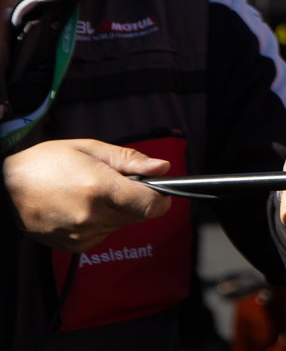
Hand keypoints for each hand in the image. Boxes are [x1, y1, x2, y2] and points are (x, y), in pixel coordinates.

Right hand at [2, 139, 171, 251]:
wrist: (5, 186)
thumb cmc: (46, 162)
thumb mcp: (90, 148)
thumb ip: (129, 160)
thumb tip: (162, 168)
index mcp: (100, 189)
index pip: (151, 205)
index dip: (161, 197)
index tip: (157, 188)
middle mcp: (92, 216)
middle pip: (139, 216)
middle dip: (137, 200)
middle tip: (115, 183)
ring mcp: (81, 234)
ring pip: (121, 226)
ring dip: (117, 211)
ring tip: (91, 193)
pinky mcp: (73, 245)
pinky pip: (103, 236)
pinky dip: (101, 223)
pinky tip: (81, 207)